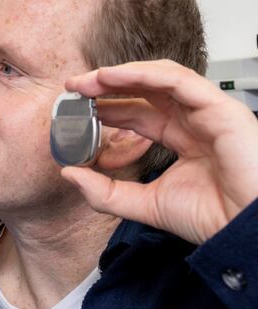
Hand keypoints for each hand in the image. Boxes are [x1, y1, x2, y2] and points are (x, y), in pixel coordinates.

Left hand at [61, 59, 257, 243]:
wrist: (246, 233)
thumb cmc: (214, 218)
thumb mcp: (145, 204)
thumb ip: (106, 192)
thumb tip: (69, 174)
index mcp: (181, 137)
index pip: (137, 112)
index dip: (106, 104)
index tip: (74, 105)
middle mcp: (194, 120)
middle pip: (145, 89)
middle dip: (107, 85)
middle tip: (73, 87)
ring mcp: (209, 111)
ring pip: (160, 77)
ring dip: (121, 74)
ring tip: (87, 80)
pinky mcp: (221, 108)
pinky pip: (178, 80)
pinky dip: (143, 74)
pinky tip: (112, 77)